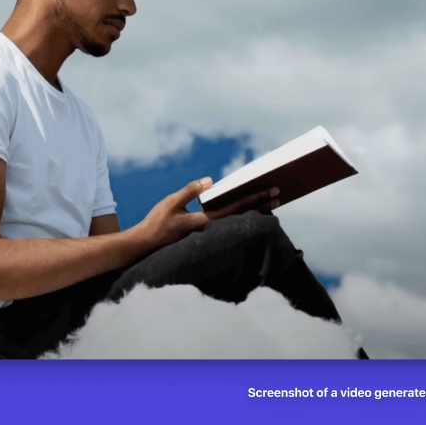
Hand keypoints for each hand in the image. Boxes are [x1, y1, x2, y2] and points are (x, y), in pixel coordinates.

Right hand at [133, 178, 280, 248]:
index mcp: (205, 220)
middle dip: (260, 204)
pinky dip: (239, 213)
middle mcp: (210, 226)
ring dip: (252, 209)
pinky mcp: (203, 230)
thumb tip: (211, 181)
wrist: (146, 244)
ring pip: (236, 218)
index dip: (254, 198)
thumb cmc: (157, 222)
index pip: (236, 207)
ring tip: (269, 202)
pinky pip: (227, 220)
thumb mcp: (171, 202)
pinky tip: (245, 209)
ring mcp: (208, 230)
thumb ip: (191, 191)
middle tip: (279, 194)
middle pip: (241, 214)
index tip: (270, 191)